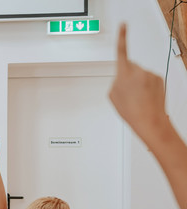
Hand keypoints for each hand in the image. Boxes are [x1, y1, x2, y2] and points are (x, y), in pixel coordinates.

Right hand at [109, 24, 167, 138]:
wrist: (149, 120)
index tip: (123, 26)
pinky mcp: (159, 78)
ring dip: (137, 83)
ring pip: (140, 73)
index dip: (122, 36)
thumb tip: (121, 77)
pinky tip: (145, 96)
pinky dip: (146, 86)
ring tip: (137, 97)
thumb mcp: (112, 96)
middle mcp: (138, 71)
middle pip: (130, 66)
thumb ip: (115, 82)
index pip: (122, 51)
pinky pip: (149, 78)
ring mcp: (150, 74)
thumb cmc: (131, 111)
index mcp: (123, 74)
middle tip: (128, 92)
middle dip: (128, 75)